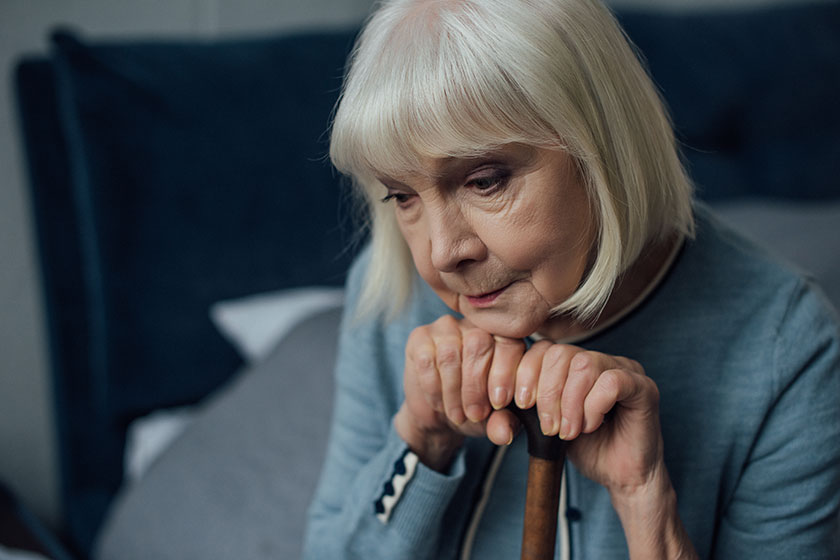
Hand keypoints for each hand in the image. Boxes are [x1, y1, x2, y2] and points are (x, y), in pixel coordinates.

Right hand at [394, 315, 524, 469]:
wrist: (439, 413)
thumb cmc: (474, 409)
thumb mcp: (494, 420)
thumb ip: (503, 423)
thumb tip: (504, 434)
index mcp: (502, 338)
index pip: (509, 344)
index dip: (503, 374)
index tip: (498, 403)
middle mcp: (475, 325)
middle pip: (478, 345)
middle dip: (476, 386)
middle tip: (474, 415)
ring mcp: (446, 327)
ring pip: (450, 354)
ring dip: (452, 391)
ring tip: (457, 414)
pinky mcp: (420, 336)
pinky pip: (426, 359)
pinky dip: (433, 388)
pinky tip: (439, 402)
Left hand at [514, 340, 663, 497]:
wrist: (620, 476)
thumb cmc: (585, 447)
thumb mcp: (544, 424)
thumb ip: (525, 406)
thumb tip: (499, 397)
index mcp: (572, 362)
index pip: (541, 349)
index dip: (524, 375)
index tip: (519, 405)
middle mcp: (598, 358)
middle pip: (559, 353)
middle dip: (546, 392)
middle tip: (549, 426)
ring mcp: (623, 367)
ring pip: (583, 364)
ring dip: (569, 403)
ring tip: (569, 431)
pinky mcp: (643, 386)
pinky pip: (611, 381)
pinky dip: (593, 406)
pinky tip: (591, 425)